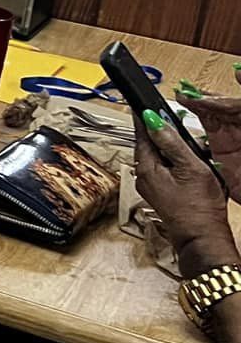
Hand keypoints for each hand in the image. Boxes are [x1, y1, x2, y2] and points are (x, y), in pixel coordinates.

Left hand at [136, 107, 239, 275]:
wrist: (202, 237)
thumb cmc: (199, 207)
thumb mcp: (190, 167)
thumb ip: (171, 142)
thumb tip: (152, 120)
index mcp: (146, 168)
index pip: (141, 135)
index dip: (145, 119)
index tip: (144, 104)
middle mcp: (142, 177)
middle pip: (148, 146)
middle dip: (161, 135)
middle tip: (173, 123)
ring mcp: (150, 187)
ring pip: (157, 158)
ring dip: (169, 150)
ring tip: (184, 146)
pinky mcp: (160, 194)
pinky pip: (162, 171)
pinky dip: (172, 163)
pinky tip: (187, 165)